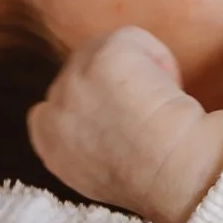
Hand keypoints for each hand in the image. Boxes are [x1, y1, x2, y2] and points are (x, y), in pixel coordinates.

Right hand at [28, 27, 222, 222]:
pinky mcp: (102, 56)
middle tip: (147, 109)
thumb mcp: (98, 174)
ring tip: (161, 103)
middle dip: (111, 80)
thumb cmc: (155, 183)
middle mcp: (52, 108)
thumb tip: (104, 123)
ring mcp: (73, 79)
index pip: (52, 105)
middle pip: (79, 71)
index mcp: (48, 142)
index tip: (120, 115)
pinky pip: (133, 38)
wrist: (173, 174)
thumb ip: (87, 144)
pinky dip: (158, 56)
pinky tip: (171, 88)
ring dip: (136, 69)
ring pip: (105, 50)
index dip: (91, 102)